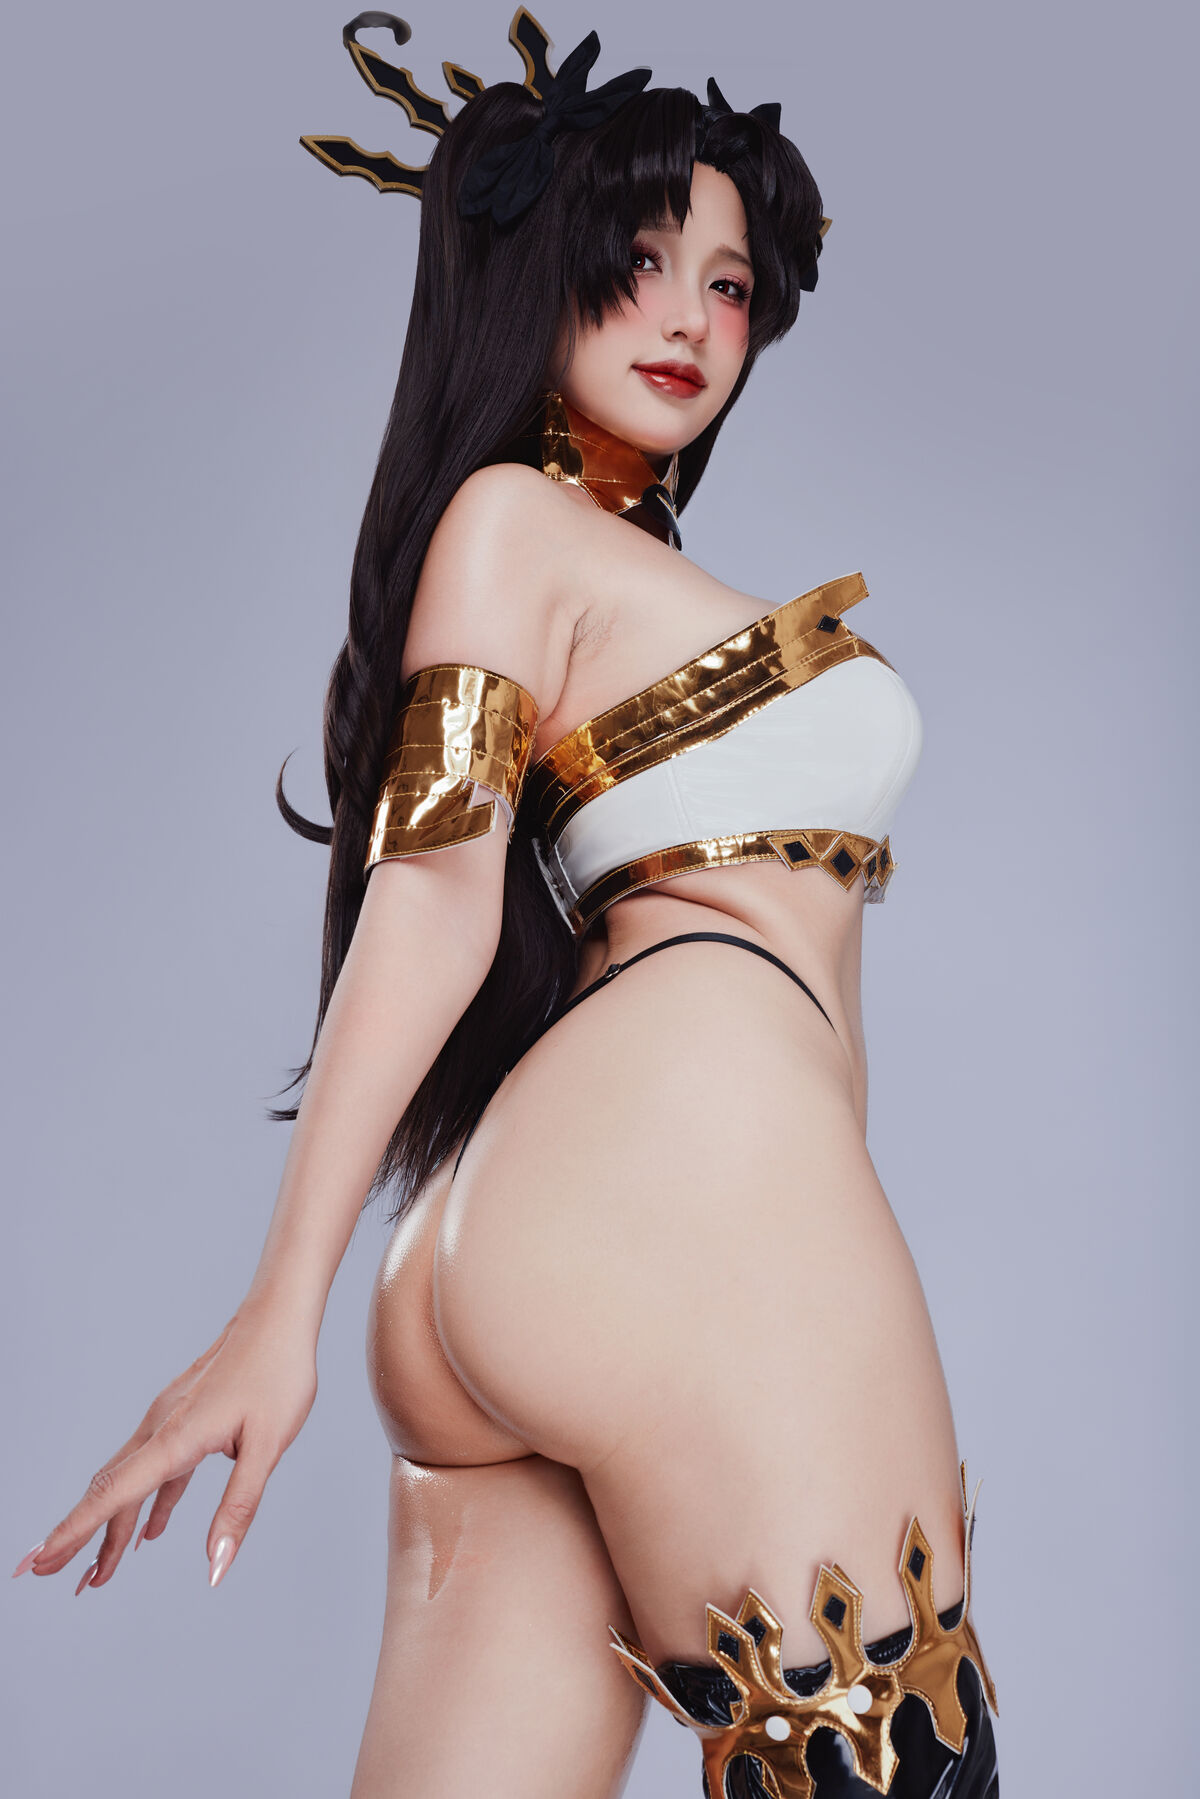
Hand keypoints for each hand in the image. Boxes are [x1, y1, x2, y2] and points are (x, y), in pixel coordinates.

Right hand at [15, 1297, 318, 1591]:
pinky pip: (158, 1467)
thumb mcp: (269, 1446)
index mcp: (175, 1438)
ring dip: (114, 1527)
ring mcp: (171, 1420)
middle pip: (109, 1492)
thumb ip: (239, 1507)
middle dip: (78, 1538)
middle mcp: (162, 1427)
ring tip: (100, 1572)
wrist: (281, 1314)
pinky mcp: (186, 1415)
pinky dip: (149, 1502)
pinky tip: (150, 1530)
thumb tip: (216, 1567)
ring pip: (131, 1481)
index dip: (72, 1533)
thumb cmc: (278, 1372)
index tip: (39, 1563)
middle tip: (50, 1577)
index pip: (112, 1495)